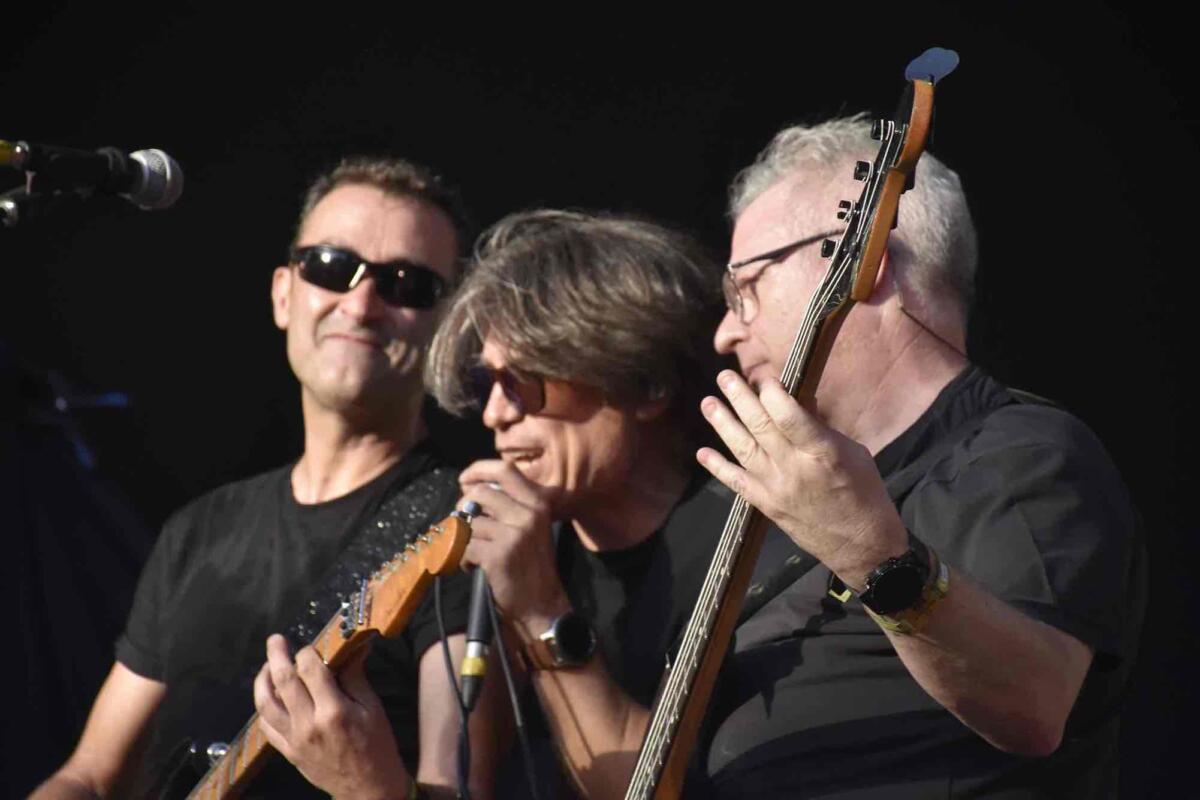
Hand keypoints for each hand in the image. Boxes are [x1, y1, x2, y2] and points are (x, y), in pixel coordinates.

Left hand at [253, 634, 411, 799]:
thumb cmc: (376, 746)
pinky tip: (269, 696)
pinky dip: (263, 708)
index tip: (311, 647)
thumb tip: (354, 648)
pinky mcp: (288, 752)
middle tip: (276, 640)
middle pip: (283, 681)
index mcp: (334, 710)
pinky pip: (267, 727)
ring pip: (266, 704)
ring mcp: (295, 739)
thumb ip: (356, 677)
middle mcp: (309, 723)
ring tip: (267, 666)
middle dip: (277, 655)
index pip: (311, 669)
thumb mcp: (373, 709)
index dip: (308, 651)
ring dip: (262, 680)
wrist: (367, 788)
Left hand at [459, 459, 570, 631]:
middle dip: (464, 508)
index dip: (479, 470)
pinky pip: (465, 545)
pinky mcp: (499, 553)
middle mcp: (530, 513)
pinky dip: (462, 558)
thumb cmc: (530, 565)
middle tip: (465, 526)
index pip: (505, 470)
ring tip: (475, 554)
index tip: (464, 479)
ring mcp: (515, 533)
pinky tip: (474, 567)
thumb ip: (509, 506)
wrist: (541, 605)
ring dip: (464, 539)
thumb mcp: (530, 528)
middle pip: (480, 493)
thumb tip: (471, 488)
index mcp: (538, 503)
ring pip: (470, 521)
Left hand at [696, 370, 906, 588]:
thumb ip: (821, 428)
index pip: (790, 417)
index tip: (765, 378)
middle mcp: (795, 468)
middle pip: (761, 426)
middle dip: (740, 398)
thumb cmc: (864, 492)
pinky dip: (718, 467)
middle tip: (724, 377)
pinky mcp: (766, 504)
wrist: (860, 544)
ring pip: (743, 449)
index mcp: (822, 452)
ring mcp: (777, 488)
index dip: (772, 394)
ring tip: (708, 402)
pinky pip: (737, 482)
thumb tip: (798, 400)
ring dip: (722, 424)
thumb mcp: (852, 452)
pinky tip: (703, 453)